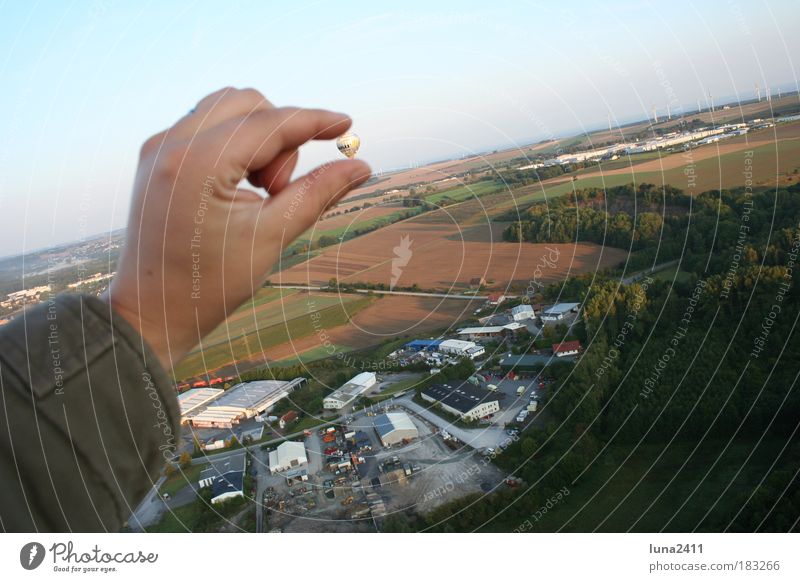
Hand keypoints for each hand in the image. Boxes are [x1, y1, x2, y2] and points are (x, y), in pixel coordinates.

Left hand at [104, 87, 370, 369]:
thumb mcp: (272, 237)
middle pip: (247, 104)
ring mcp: (159, 147)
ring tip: (260, 189)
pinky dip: (234, 143)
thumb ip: (318, 193)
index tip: (347, 124)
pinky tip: (239, 186)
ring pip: (225, 109)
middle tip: (279, 189)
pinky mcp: (156, 157)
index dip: (314, 121)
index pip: (270, 122)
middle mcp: (173, 143)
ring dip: (257, 136)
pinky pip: (205, 126)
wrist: (151, 312)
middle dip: (280, 136)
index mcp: (199, 164)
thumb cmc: (210, 284)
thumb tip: (360, 166)